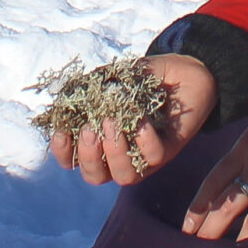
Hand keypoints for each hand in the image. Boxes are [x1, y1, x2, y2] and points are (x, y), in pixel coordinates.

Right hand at [47, 54, 215, 187]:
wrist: (185, 71)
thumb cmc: (144, 77)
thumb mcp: (114, 79)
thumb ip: (91, 88)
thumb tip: (69, 96)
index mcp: (101, 139)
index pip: (73, 160)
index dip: (63, 153)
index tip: (61, 134)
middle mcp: (120, 154)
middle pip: (95, 176)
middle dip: (88, 156)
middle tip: (90, 129)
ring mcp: (144, 157)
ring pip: (124, 176)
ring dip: (115, 152)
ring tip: (113, 124)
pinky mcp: (169, 150)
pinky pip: (153, 158)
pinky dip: (144, 140)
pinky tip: (142, 119)